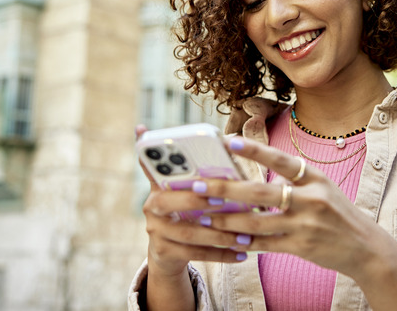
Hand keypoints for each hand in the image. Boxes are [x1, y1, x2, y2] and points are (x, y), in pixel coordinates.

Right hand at [136, 125, 248, 279]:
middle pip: (167, 201)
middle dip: (196, 200)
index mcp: (158, 185)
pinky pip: (194, 254)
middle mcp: (151, 206)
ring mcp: (155, 231)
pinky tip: (242, 254)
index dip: (161, 162)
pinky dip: (221, 254)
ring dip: (219, 234)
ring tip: (245, 236)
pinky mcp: (163, 252)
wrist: (168, 251)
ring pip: (188, 232)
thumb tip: (222, 142)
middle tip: (222, 200)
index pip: (153, 167)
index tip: (179, 155)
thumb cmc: (187, 210)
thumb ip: (198, 171)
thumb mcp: (187, 189)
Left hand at [193, 136, 386, 277]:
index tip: (230, 142)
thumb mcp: (323, 188)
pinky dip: (244, 242)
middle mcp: (312, 199)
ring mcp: (306, 224)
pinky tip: (226, 238)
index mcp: (316, 178)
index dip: (256, 151)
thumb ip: (293, 180)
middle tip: (197, 185)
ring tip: (203, 215)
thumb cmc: (337, 213)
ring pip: (257, 222)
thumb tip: (255, 175)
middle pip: (261, 192)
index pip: (282, 160)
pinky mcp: (301, 247)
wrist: (366, 247)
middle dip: (226, 189)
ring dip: (227, 219)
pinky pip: (265, 244)